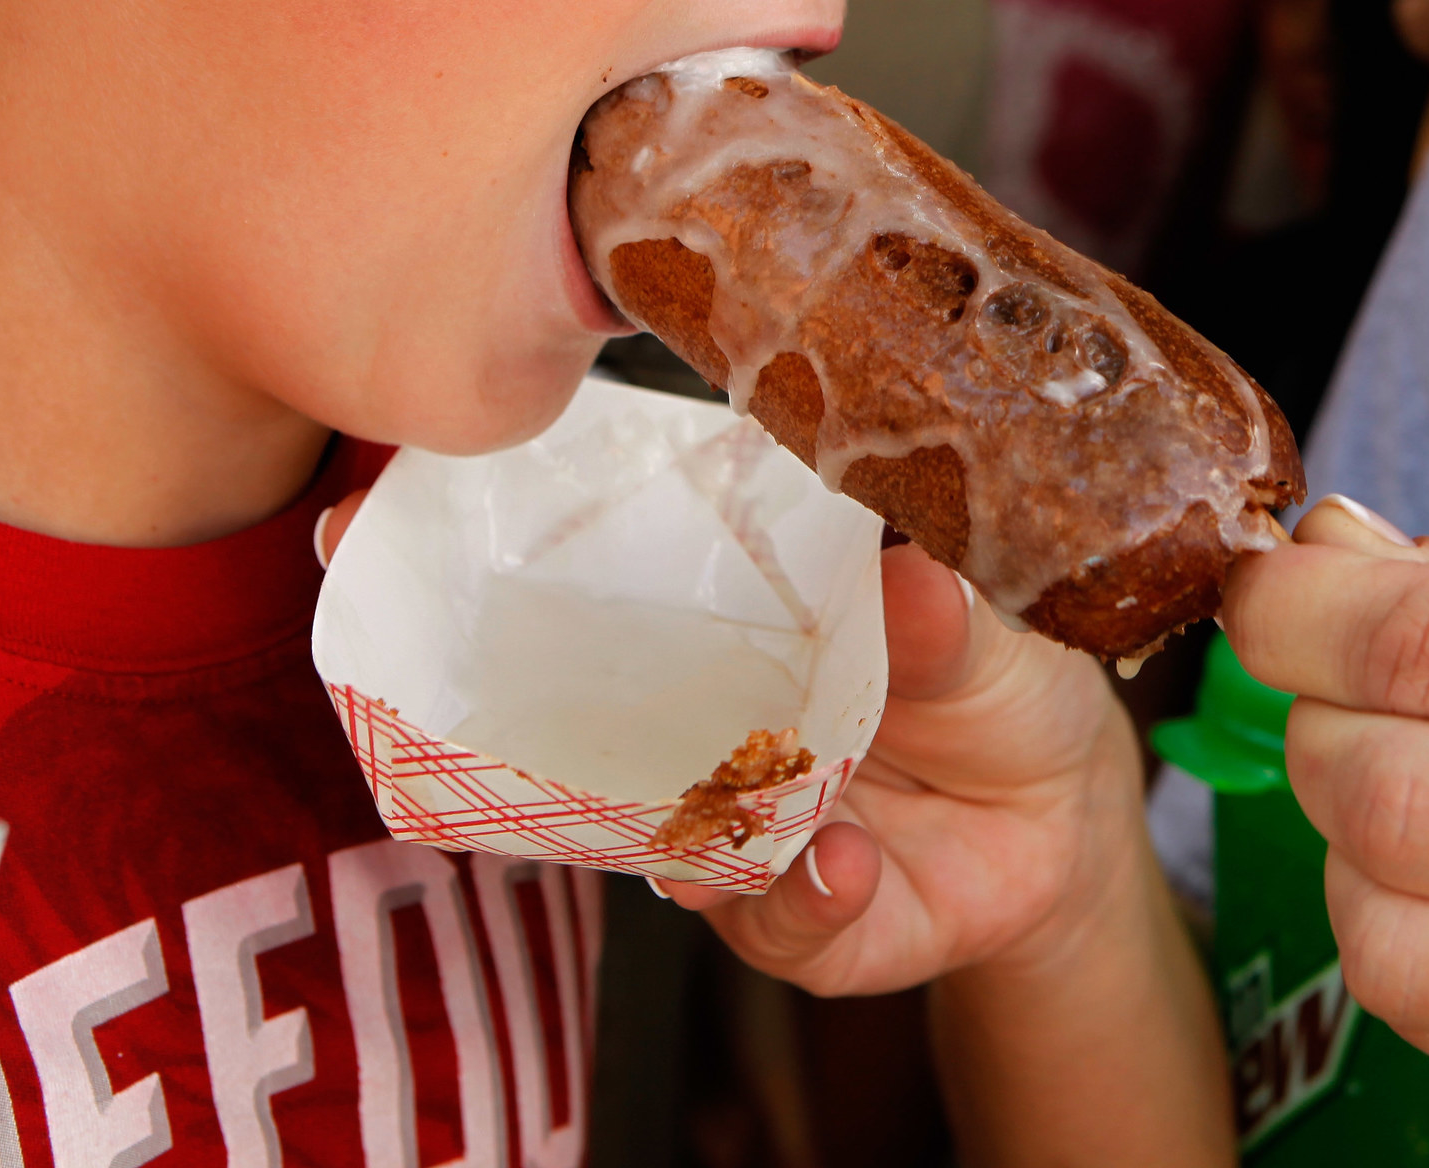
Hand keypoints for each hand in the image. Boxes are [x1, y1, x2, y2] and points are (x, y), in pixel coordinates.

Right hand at [316, 494, 1149, 996]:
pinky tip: (843, 864)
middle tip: (438, 664)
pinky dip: (806, 896)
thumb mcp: (988, 620)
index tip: (366, 505)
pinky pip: (777, 922)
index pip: (581, 571)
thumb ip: (942, 608)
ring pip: (649, 835)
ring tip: (711, 820)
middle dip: (480, 693)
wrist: (1062, 821)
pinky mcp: (796, 922)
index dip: (473, 543)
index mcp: (722, 617)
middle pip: (558, 712)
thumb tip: (909, 574)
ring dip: (665, 824)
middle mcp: (694, 725)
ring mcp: (730, 829)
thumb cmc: (993, 674)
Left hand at [1221, 501, 1428, 1166]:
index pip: (1427, 645)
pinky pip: (1424, 1010)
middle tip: (1347, 683)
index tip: (1272, 591)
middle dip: (1314, 717)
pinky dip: (1394, 927)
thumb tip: (1327, 557)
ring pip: (1379, 925)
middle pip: (1383, 791)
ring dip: (1344, 836)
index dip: (1296, 611)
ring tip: (1407, 779)